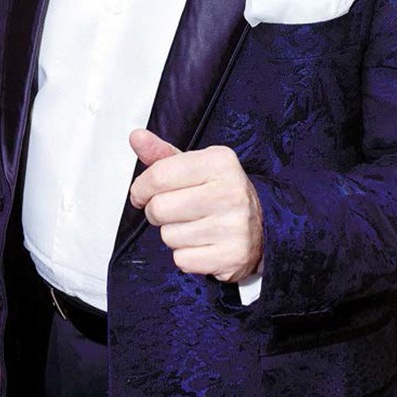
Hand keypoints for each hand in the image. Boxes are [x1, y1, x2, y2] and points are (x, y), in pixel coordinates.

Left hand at [128, 129, 262, 282]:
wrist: (260, 228)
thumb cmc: (217, 192)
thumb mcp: (193, 166)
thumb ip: (162, 153)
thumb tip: (136, 137)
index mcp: (219, 162)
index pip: (158, 176)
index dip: (141, 188)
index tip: (141, 193)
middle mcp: (230, 192)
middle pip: (159, 208)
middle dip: (156, 212)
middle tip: (172, 210)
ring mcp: (233, 226)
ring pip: (168, 236)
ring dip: (172, 234)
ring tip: (193, 225)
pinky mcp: (232, 257)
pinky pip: (182, 260)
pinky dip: (185, 255)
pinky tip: (202, 243)